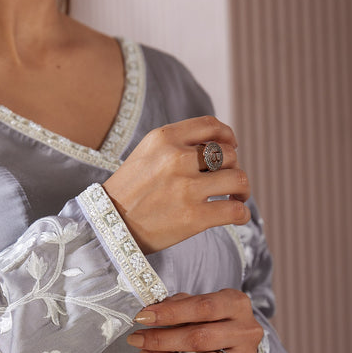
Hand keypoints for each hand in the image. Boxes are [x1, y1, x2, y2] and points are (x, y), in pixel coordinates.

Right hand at [103, 115, 250, 253]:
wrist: (107, 227)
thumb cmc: (129, 193)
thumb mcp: (147, 155)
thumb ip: (178, 145)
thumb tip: (221, 146)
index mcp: (164, 139)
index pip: (211, 126)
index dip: (228, 136)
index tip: (232, 148)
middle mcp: (176, 159)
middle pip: (229, 154)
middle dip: (234, 167)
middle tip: (228, 182)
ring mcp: (186, 188)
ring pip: (238, 179)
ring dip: (243, 190)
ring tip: (238, 198)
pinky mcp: (193, 217)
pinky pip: (235, 210)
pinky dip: (243, 213)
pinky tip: (238, 216)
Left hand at [126, 290, 263, 352]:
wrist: (241, 340)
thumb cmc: (215, 318)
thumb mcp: (201, 302)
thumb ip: (179, 305)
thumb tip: (149, 312)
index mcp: (236, 304)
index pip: (203, 307)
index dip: (170, 313)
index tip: (142, 317)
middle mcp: (246, 331)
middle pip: (200, 338)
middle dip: (162, 340)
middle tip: (137, 340)